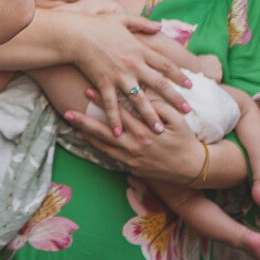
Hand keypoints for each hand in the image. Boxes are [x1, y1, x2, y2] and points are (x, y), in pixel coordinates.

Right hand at [57, 11, 190, 133]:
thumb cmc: (96, 25)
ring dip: (150, 115)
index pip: (165, 65)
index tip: (191, 85)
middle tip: (187, 111)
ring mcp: (119, 76)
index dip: (179, 75)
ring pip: (139, 100)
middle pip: (159, 85)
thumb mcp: (122, 19)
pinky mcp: (103, 84)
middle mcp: (133, 65)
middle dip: (174, 98)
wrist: (75, 34)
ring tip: (159, 129)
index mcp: (139, 50)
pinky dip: (114, 119)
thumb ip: (142, 23)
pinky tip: (119, 132)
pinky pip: (111, 105)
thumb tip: (159, 26)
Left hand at [64, 101, 204, 183]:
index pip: (119, 112)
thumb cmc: (185, 141)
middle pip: (104, 131)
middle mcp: (134, 145)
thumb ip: (161, 107)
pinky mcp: (131, 167)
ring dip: (87, 135)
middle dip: (85, 121)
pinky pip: (109, 156)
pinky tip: (87, 141)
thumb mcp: (177, 121)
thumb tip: (145, 95)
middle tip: (68, 112)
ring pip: (103, 145)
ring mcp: (131, 158)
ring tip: (72, 125)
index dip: (103, 101)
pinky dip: (97, 148)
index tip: (89, 90)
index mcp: (145, 131)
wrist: (191, 168)